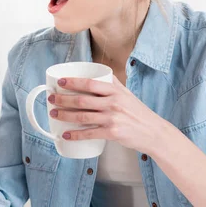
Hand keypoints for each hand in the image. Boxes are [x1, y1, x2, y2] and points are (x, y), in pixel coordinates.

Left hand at [48, 75, 166, 153]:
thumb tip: (97, 72)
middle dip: (63, 99)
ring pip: (82, 116)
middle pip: (82, 99)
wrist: (154, 132)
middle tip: (51, 98)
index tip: (60, 82)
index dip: (72, 82)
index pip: (89, 83)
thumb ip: (112, 84)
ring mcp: (112, 118)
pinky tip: (66, 135)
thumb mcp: (126, 94)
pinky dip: (75, 134)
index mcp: (115, 90)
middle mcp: (113, 103)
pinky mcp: (113, 133)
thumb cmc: (138, 112)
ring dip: (64, 115)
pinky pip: (90, 133)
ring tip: (53, 114)